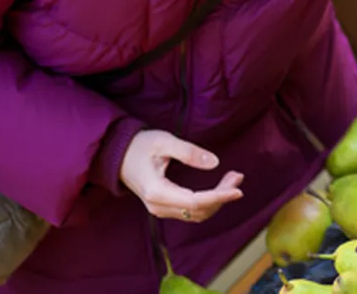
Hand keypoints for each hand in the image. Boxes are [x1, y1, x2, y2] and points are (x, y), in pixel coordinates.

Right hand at [120, 130, 243, 222]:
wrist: (118, 154)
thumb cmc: (140, 145)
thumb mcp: (165, 142)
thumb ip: (189, 152)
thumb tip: (215, 163)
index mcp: (157, 192)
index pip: (195, 202)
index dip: (219, 197)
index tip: (238, 189)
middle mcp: (158, 206)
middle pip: (199, 210)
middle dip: (222, 196)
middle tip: (238, 176)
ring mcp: (160, 209)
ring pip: (196, 214)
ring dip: (217, 200)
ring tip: (233, 179)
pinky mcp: (164, 207)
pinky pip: (191, 211)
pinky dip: (209, 202)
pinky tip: (220, 188)